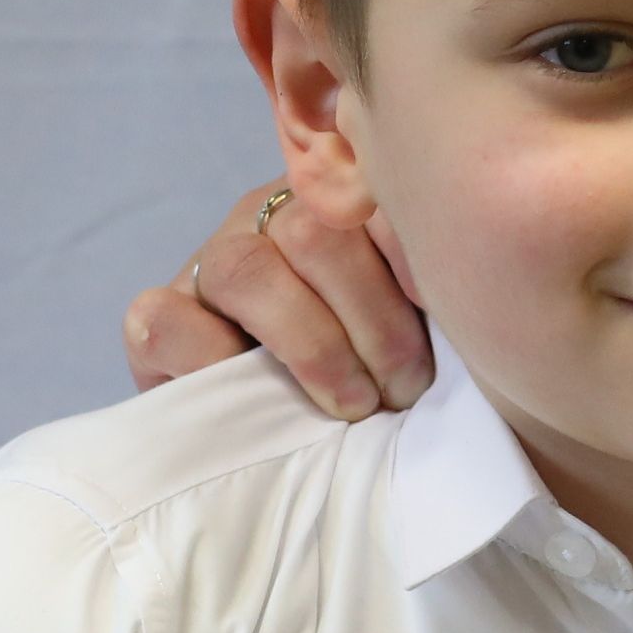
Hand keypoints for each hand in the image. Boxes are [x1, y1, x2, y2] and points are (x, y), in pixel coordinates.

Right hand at [123, 177, 431, 420]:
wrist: (314, 444)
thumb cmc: (395, 381)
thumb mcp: (436, 325)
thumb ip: (446, 283)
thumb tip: (471, 256)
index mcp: (347, 202)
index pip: (372, 188)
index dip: (410, 247)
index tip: (446, 307)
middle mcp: (275, 216)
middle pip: (316, 233)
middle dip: (373, 321)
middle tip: (407, 388)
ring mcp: (212, 262)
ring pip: (247, 271)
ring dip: (313, 347)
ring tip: (356, 405)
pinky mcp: (160, 319)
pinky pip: (165, 319)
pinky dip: (212, 361)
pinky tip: (259, 399)